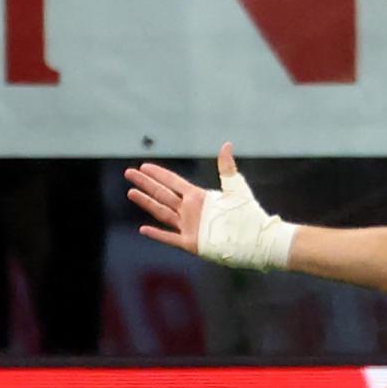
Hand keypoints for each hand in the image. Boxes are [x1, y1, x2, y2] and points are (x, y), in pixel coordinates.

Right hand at [125, 143, 292, 269]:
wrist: (257, 240)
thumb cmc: (249, 215)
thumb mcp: (236, 188)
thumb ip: (227, 168)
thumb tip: (226, 144)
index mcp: (200, 197)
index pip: (174, 182)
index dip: (159, 174)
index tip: (144, 166)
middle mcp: (191, 210)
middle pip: (163, 194)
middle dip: (145, 184)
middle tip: (129, 173)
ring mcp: (190, 227)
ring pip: (162, 212)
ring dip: (146, 202)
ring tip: (131, 192)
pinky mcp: (192, 243)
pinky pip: (170, 238)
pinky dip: (157, 234)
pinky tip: (143, 229)